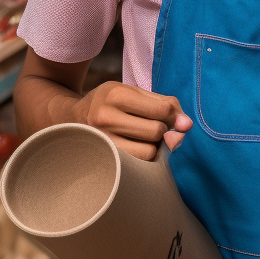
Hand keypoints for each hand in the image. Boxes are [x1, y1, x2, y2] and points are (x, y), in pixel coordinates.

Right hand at [77, 81, 192, 160]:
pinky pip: (138, 165)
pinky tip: (137, 148)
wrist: (72, 120)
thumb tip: (187, 125)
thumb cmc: (111, 104)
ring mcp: (102, 141)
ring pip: (149, 151)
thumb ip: (163, 104)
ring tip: (144, 138)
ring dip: (154, 146)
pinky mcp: (104, 159)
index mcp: (116, 94)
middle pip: (156, 132)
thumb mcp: (133, 93)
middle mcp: (105, 117)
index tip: (175, 119)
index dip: (175, 116)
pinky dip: (145, 157)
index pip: (161, 110)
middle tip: (154, 127)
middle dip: (163, 130)